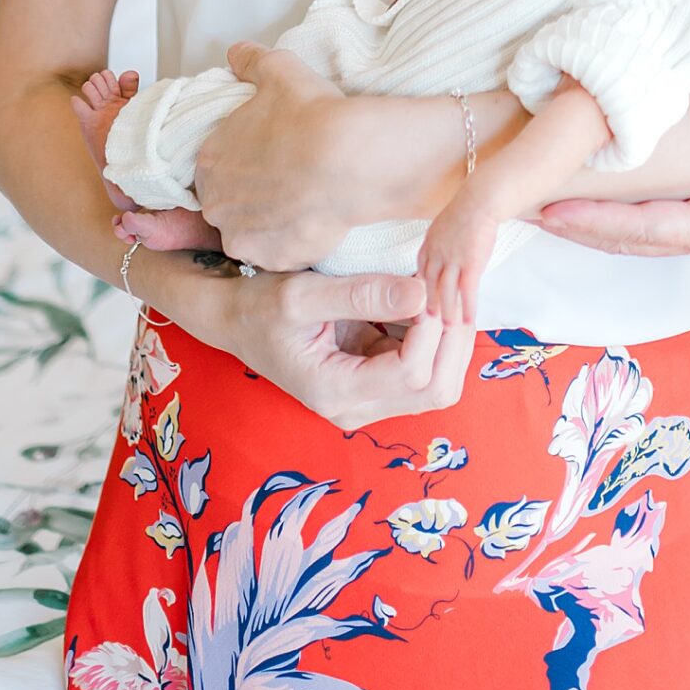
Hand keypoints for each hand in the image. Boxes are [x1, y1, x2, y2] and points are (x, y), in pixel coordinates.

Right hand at [155, 250, 477, 430]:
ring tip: (438, 291)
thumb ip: (361, 294)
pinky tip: (426, 300)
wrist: (237, 319)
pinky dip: (436, 336)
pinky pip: (424, 368)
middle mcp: (356, 407)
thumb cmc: (260, 305)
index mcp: (335, 391)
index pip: (412, 373)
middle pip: (436, 390)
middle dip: (453, 338)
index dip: (432, 328)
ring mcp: (368, 399)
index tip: (425, 282)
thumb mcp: (303, 293)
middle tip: (445, 287)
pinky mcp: (375, 381)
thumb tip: (421, 293)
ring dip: (450, 338)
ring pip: (438, 383)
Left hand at [194, 43, 361, 270]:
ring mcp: (241, 234)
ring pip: (249, 231)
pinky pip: (276, 254)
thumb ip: (251, 60)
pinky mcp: (271, 258)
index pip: (214, 166)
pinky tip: (311, 222)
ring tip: (301, 204)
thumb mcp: (280, 70)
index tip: (266, 158)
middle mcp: (216, 202)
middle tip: (285, 181)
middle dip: (250, 195)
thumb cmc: (312, 114)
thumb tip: (236, 52)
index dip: (241, 162)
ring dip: (267, 222)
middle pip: (227, 202)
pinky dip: (290, 242)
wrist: (349, 159)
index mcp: (210, 158)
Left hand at [418, 197, 497, 326]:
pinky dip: (467, 308)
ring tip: (448, 326)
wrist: (481, 200)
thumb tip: (450, 248)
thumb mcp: (448, 223)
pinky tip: (469, 320)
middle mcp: (436, 253)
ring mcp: (452, 260)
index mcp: (430, 242)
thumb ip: (445, 239)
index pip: (422, 269)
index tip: (422, 298)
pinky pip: (466, 292)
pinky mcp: (470, 265)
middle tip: (428, 321)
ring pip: (445, 292)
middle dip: (429, 304)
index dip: (422, 286)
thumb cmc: (470, 207)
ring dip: (447, 311)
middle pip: (430, 284)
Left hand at [538, 89, 689, 291]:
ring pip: (643, 237)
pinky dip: (626, 223)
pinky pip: (663, 230)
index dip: (594, 220)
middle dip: (577, 226)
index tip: (550, 210)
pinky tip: (609, 209)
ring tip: (551, 209)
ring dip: (596, 226)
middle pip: (630, 238)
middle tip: (524, 210)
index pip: (645, 226)